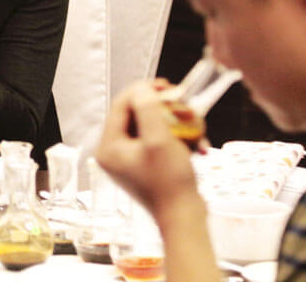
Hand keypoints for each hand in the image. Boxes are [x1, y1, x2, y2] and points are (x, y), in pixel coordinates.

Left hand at [95, 81, 200, 219]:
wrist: (185, 221)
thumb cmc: (170, 182)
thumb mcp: (159, 139)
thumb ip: (147, 109)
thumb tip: (141, 89)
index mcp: (109, 146)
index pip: (121, 106)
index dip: (142, 90)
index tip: (163, 84)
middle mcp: (114, 152)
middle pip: (136, 115)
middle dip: (163, 107)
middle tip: (182, 100)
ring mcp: (130, 160)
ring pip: (150, 127)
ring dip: (174, 122)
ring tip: (195, 122)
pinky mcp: (146, 166)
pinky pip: (158, 142)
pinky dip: (176, 138)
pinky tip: (196, 142)